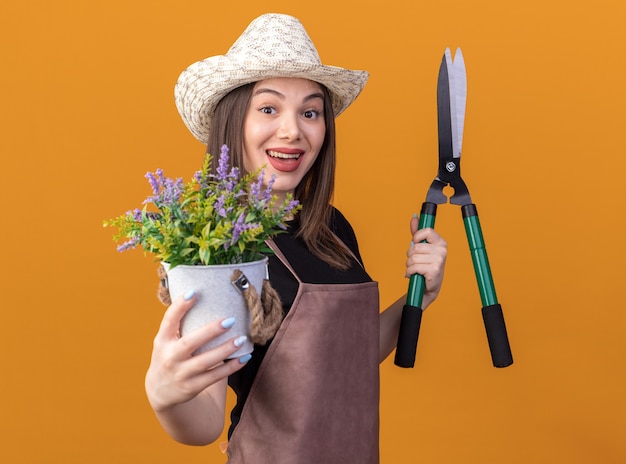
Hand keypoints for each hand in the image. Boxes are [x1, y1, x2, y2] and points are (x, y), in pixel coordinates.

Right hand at [145, 290, 250, 412]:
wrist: (160, 392)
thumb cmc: (170, 356)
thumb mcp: (166, 341)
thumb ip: (180, 325)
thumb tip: (207, 296)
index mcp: (162, 341)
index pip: (169, 321)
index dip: (180, 306)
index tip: (194, 292)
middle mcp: (170, 357)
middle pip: (190, 342)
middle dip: (210, 331)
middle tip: (230, 320)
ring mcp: (180, 374)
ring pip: (205, 362)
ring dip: (225, 350)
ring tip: (241, 339)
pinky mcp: (192, 387)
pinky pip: (214, 377)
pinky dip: (230, 367)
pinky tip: (244, 358)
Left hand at [405, 216, 446, 308]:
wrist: (428, 287)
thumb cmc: (425, 266)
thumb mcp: (422, 248)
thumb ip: (417, 233)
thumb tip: (414, 217)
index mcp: (441, 242)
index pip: (427, 231)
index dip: (417, 236)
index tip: (415, 243)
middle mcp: (442, 250)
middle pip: (416, 247)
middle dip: (409, 255)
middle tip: (414, 261)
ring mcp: (439, 260)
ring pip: (413, 257)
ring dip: (408, 265)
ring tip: (414, 269)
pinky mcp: (434, 270)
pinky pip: (414, 267)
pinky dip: (409, 272)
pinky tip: (413, 274)